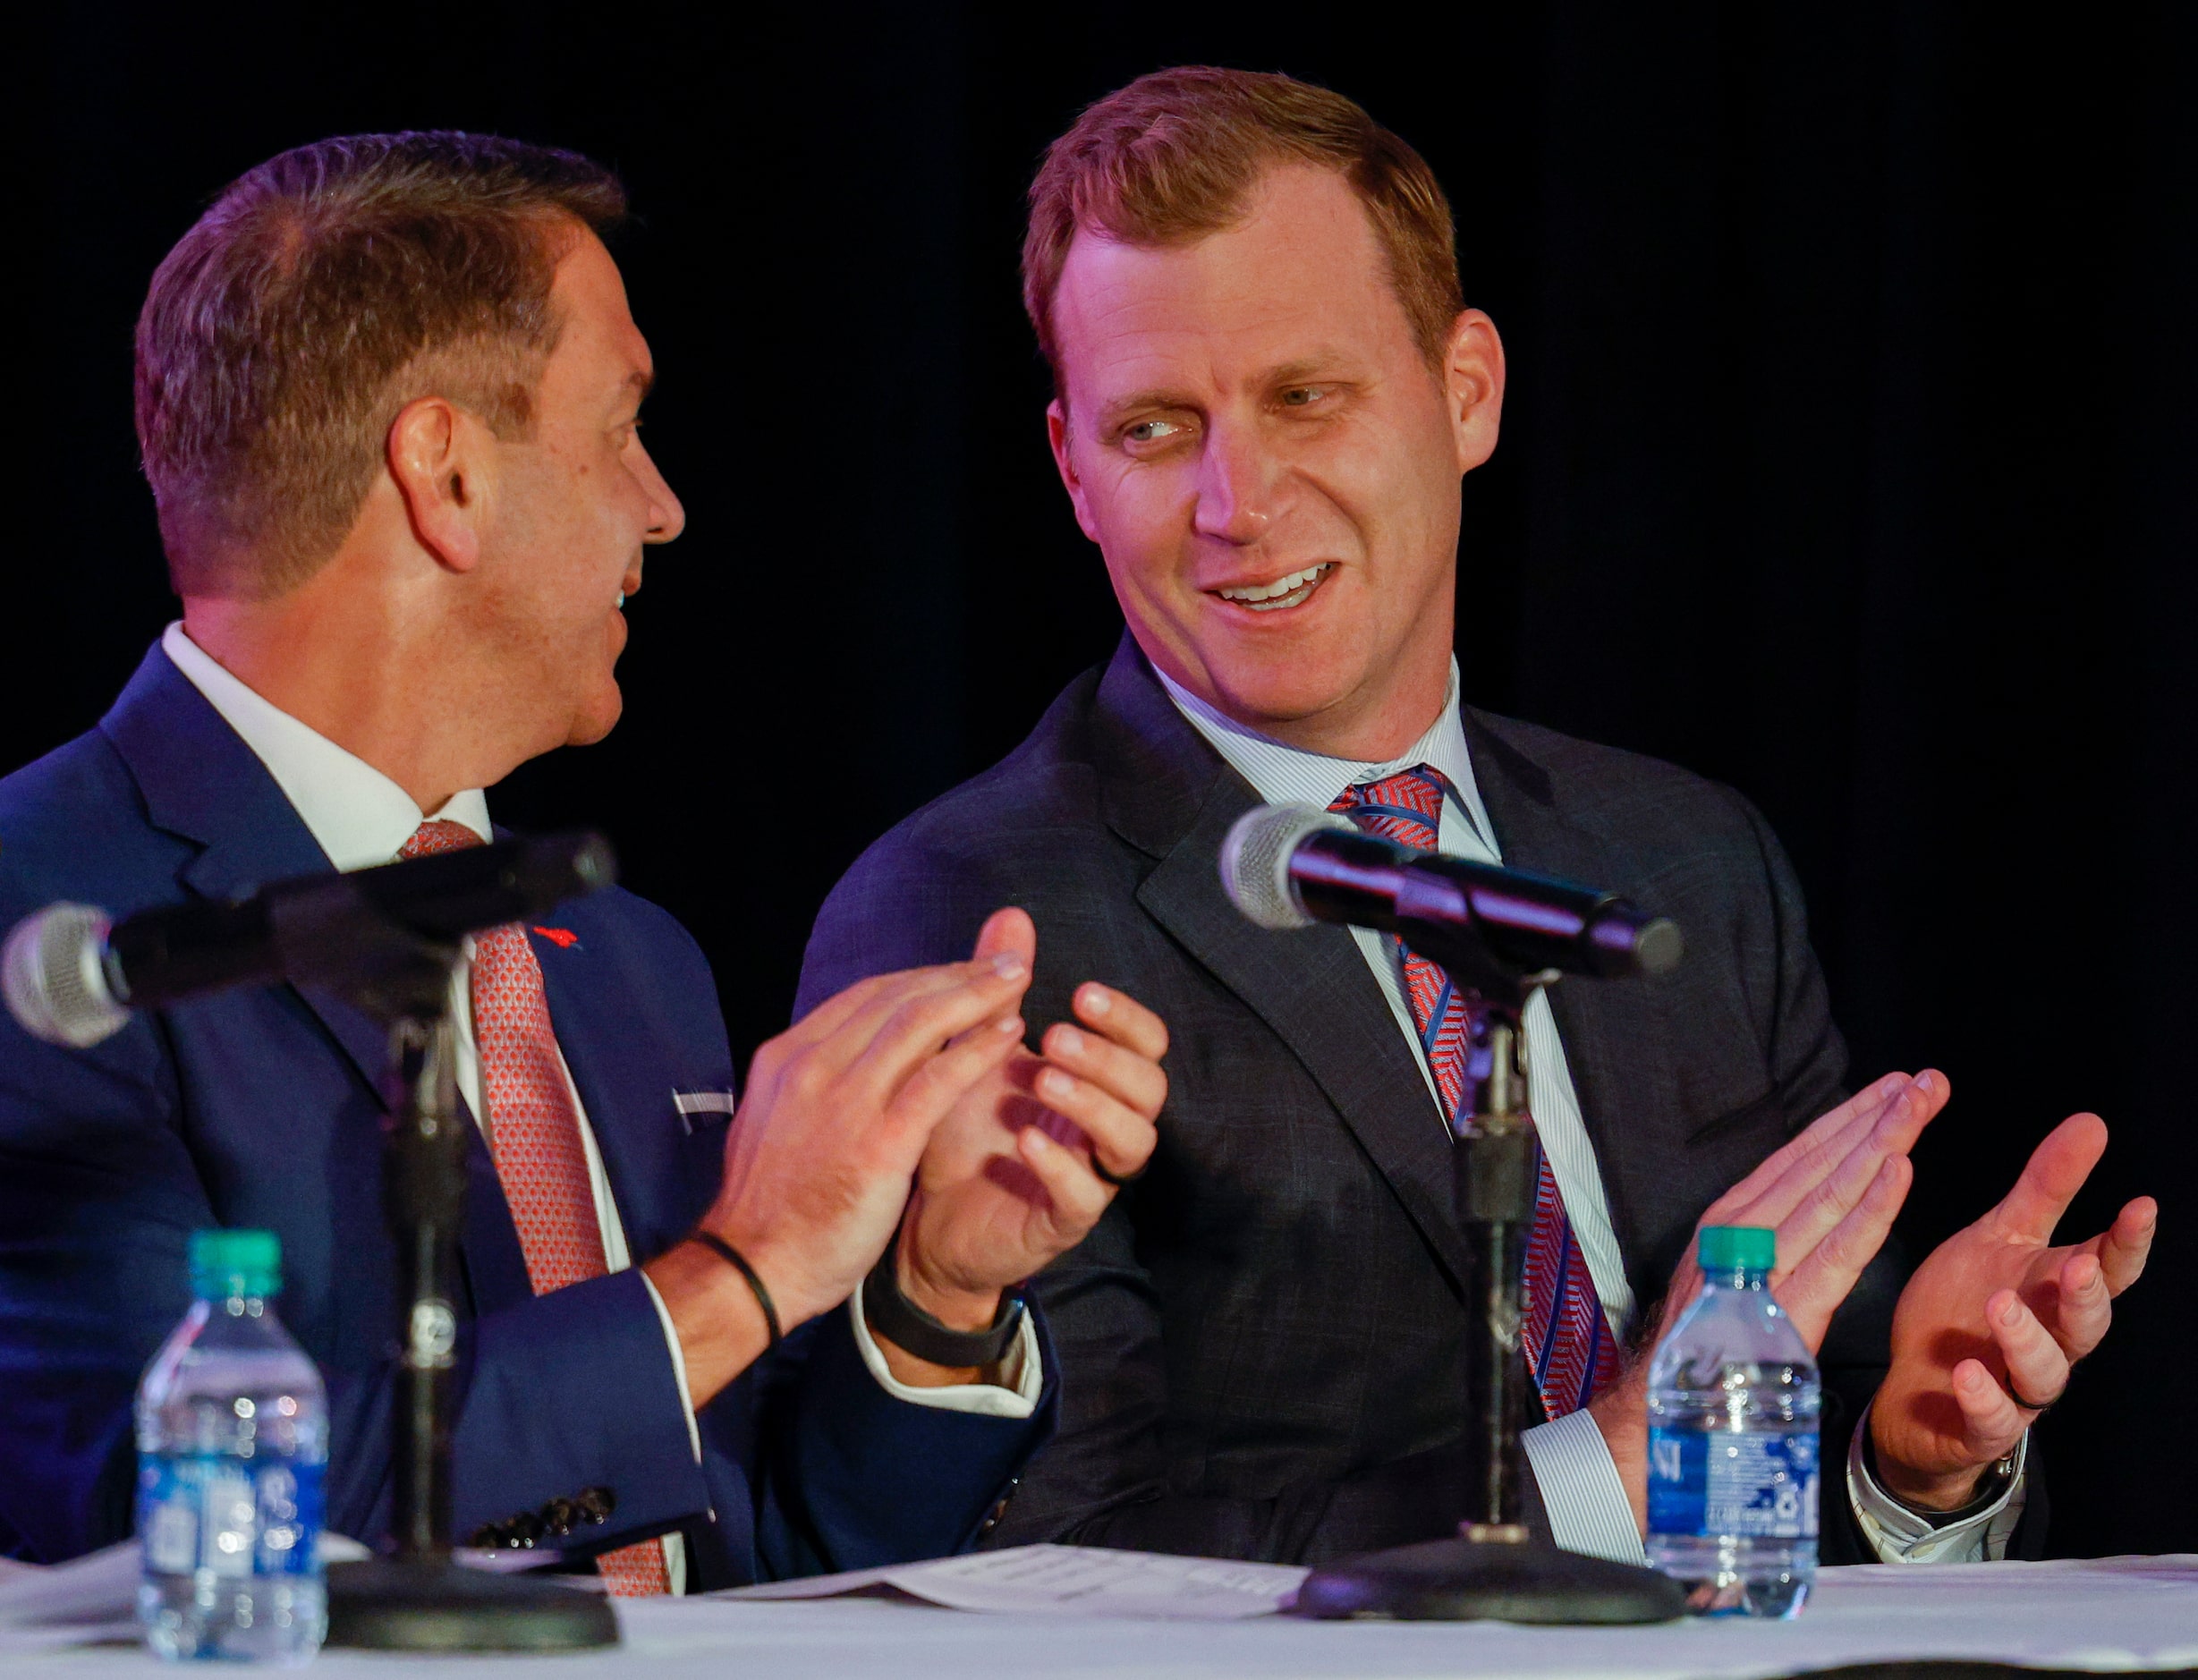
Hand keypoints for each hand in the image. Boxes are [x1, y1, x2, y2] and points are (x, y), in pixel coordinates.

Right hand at [643, 945, 1033, 1404]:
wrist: (752, 1270)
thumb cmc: (770, 1205)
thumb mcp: (777, 1120)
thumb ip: (815, 1080)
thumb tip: (852, 1050)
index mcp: (787, 1058)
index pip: (866, 996)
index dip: (923, 978)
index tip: (963, 972)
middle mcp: (812, 1067)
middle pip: (897, 997)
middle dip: (957, 972)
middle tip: (1005, 960)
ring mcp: (843, 1102)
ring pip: (919, 1023)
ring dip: (975, 994)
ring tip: (1017, 979)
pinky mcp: (877, 1143)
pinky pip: (937, 1080)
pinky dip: (976, 1049)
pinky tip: (1009, 1033)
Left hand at [885, 908, 1166, 1378]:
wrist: (924, 1214)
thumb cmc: (962, 1129)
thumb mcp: (976, 1049)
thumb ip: (1000, 989)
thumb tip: (1012, 915)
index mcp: (1096, 1082)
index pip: (1147, 1044)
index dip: (1126, 1019)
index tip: (1080, 993)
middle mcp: (1103, 1127)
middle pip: (1151, 1089)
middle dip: (1109, 1056)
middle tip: (1054, 1035)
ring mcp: (1090, 1176)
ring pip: (1134, 1142)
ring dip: (1093, 1103)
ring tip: (1043, 1078)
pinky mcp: (1062, 1222)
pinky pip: (1084, 1197)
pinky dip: (1060, 1164)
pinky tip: (1026, 1138)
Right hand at [1589, 1070, 1947, 1526]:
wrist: (1662, 1412)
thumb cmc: (1701, 1349)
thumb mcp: (1730, 1275)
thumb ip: (1764, 1239)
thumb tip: (1805, 1204)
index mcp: (1731, 1218)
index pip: (1800, 1155)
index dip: (1849, 1118)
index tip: (1893, 1088)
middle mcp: (1742, 1226)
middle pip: (1821, 1159)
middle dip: (1876, 1116)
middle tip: (1925, 1081)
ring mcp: (1763, 1261)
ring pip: (1833, 1189)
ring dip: (1880, 1142)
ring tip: (1920, 1104)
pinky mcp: (1788, 1302)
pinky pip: (1839, 1247)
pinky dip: (1872, 1207)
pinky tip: (1902, 1172)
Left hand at [1871, 1112, 2155, 1509]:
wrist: (1915, 1390)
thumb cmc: (1966, 1306)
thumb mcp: (2001, 1236)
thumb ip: (2047, 1186)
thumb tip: (2093, 1122)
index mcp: (2055, 1292)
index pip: (2107, 1269)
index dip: (2127, 1243)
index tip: (2140, 1206)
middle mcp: (2049, 1341)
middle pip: (2087, 1327)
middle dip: (2087, 1297)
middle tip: (2078, 1266)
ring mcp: (2017, 1387)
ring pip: (2044, 1374)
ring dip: (2027, 1340)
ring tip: (2002, 1306)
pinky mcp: (1979, 1425)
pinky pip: (1991, 1419)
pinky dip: (1983, 1399)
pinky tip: (1968, 1375)